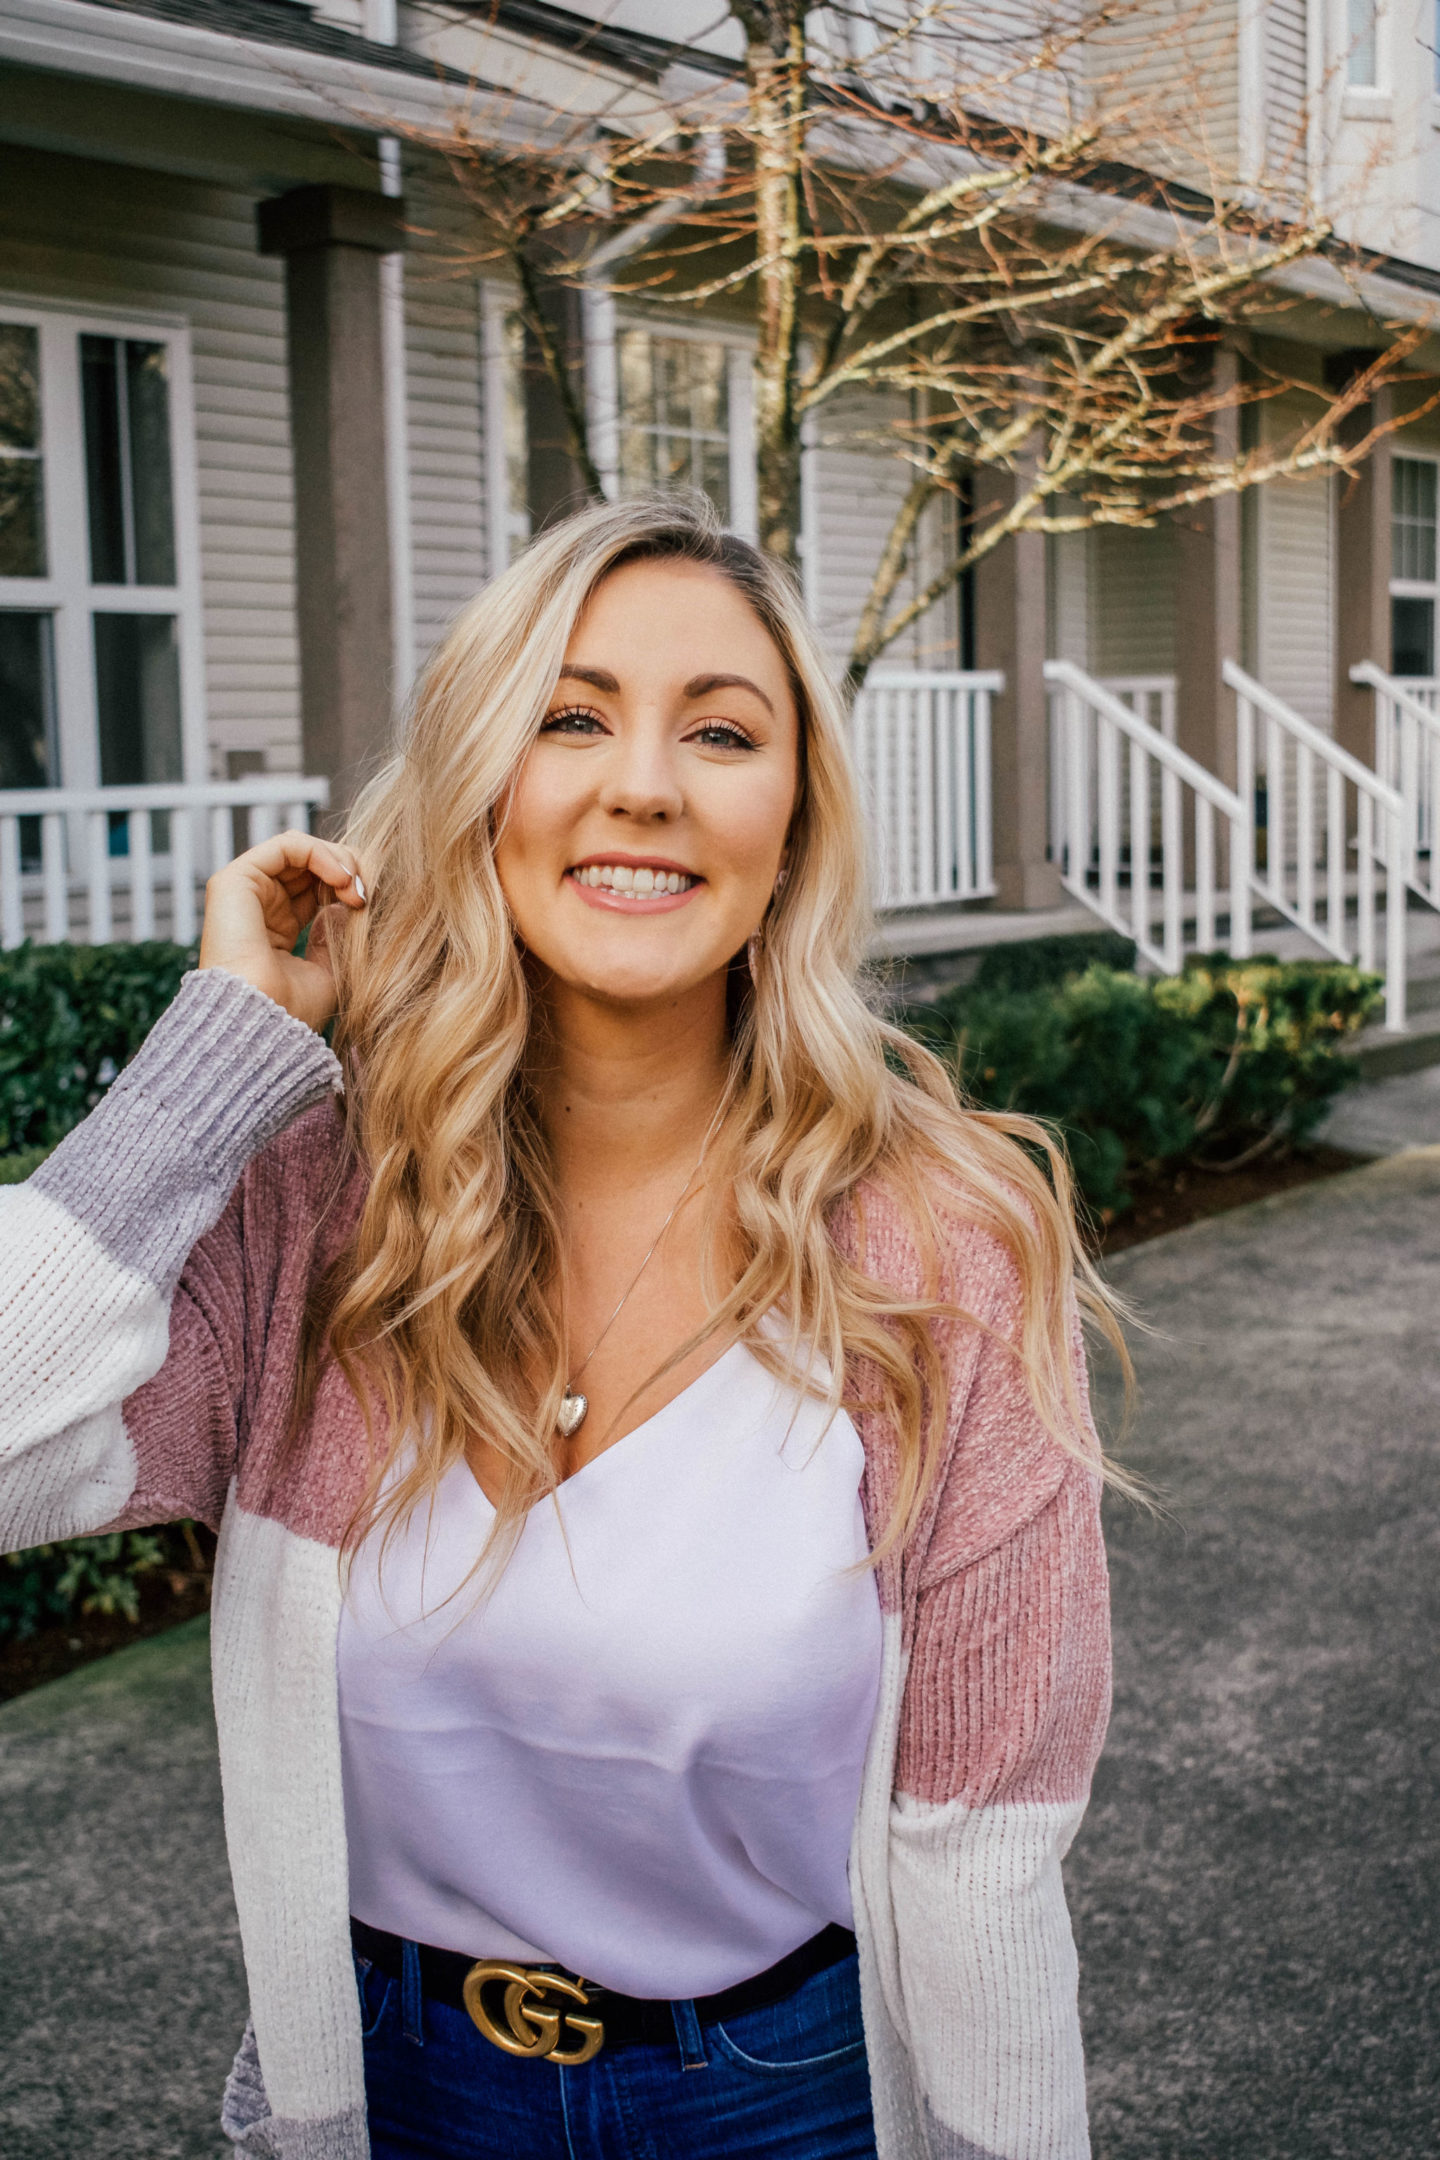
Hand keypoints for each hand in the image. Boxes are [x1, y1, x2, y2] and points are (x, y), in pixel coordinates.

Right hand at [198, 831, 366, 1032]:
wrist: (264, 1022)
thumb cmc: (292, 1011)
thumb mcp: (328, 971)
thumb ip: (336, 935)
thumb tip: (347, 904)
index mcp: (276, 928)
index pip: (316, 886)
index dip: (347, 885)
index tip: (371, 905)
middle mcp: (259, 906)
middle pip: (309, 862)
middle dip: (347, 868)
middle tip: (368, 891)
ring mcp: (246, 891)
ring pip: (300, 849)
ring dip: (338, 859)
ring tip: (355, 885)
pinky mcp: (236, 880)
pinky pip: (286, 846)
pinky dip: (320, 852)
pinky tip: (340, 877)